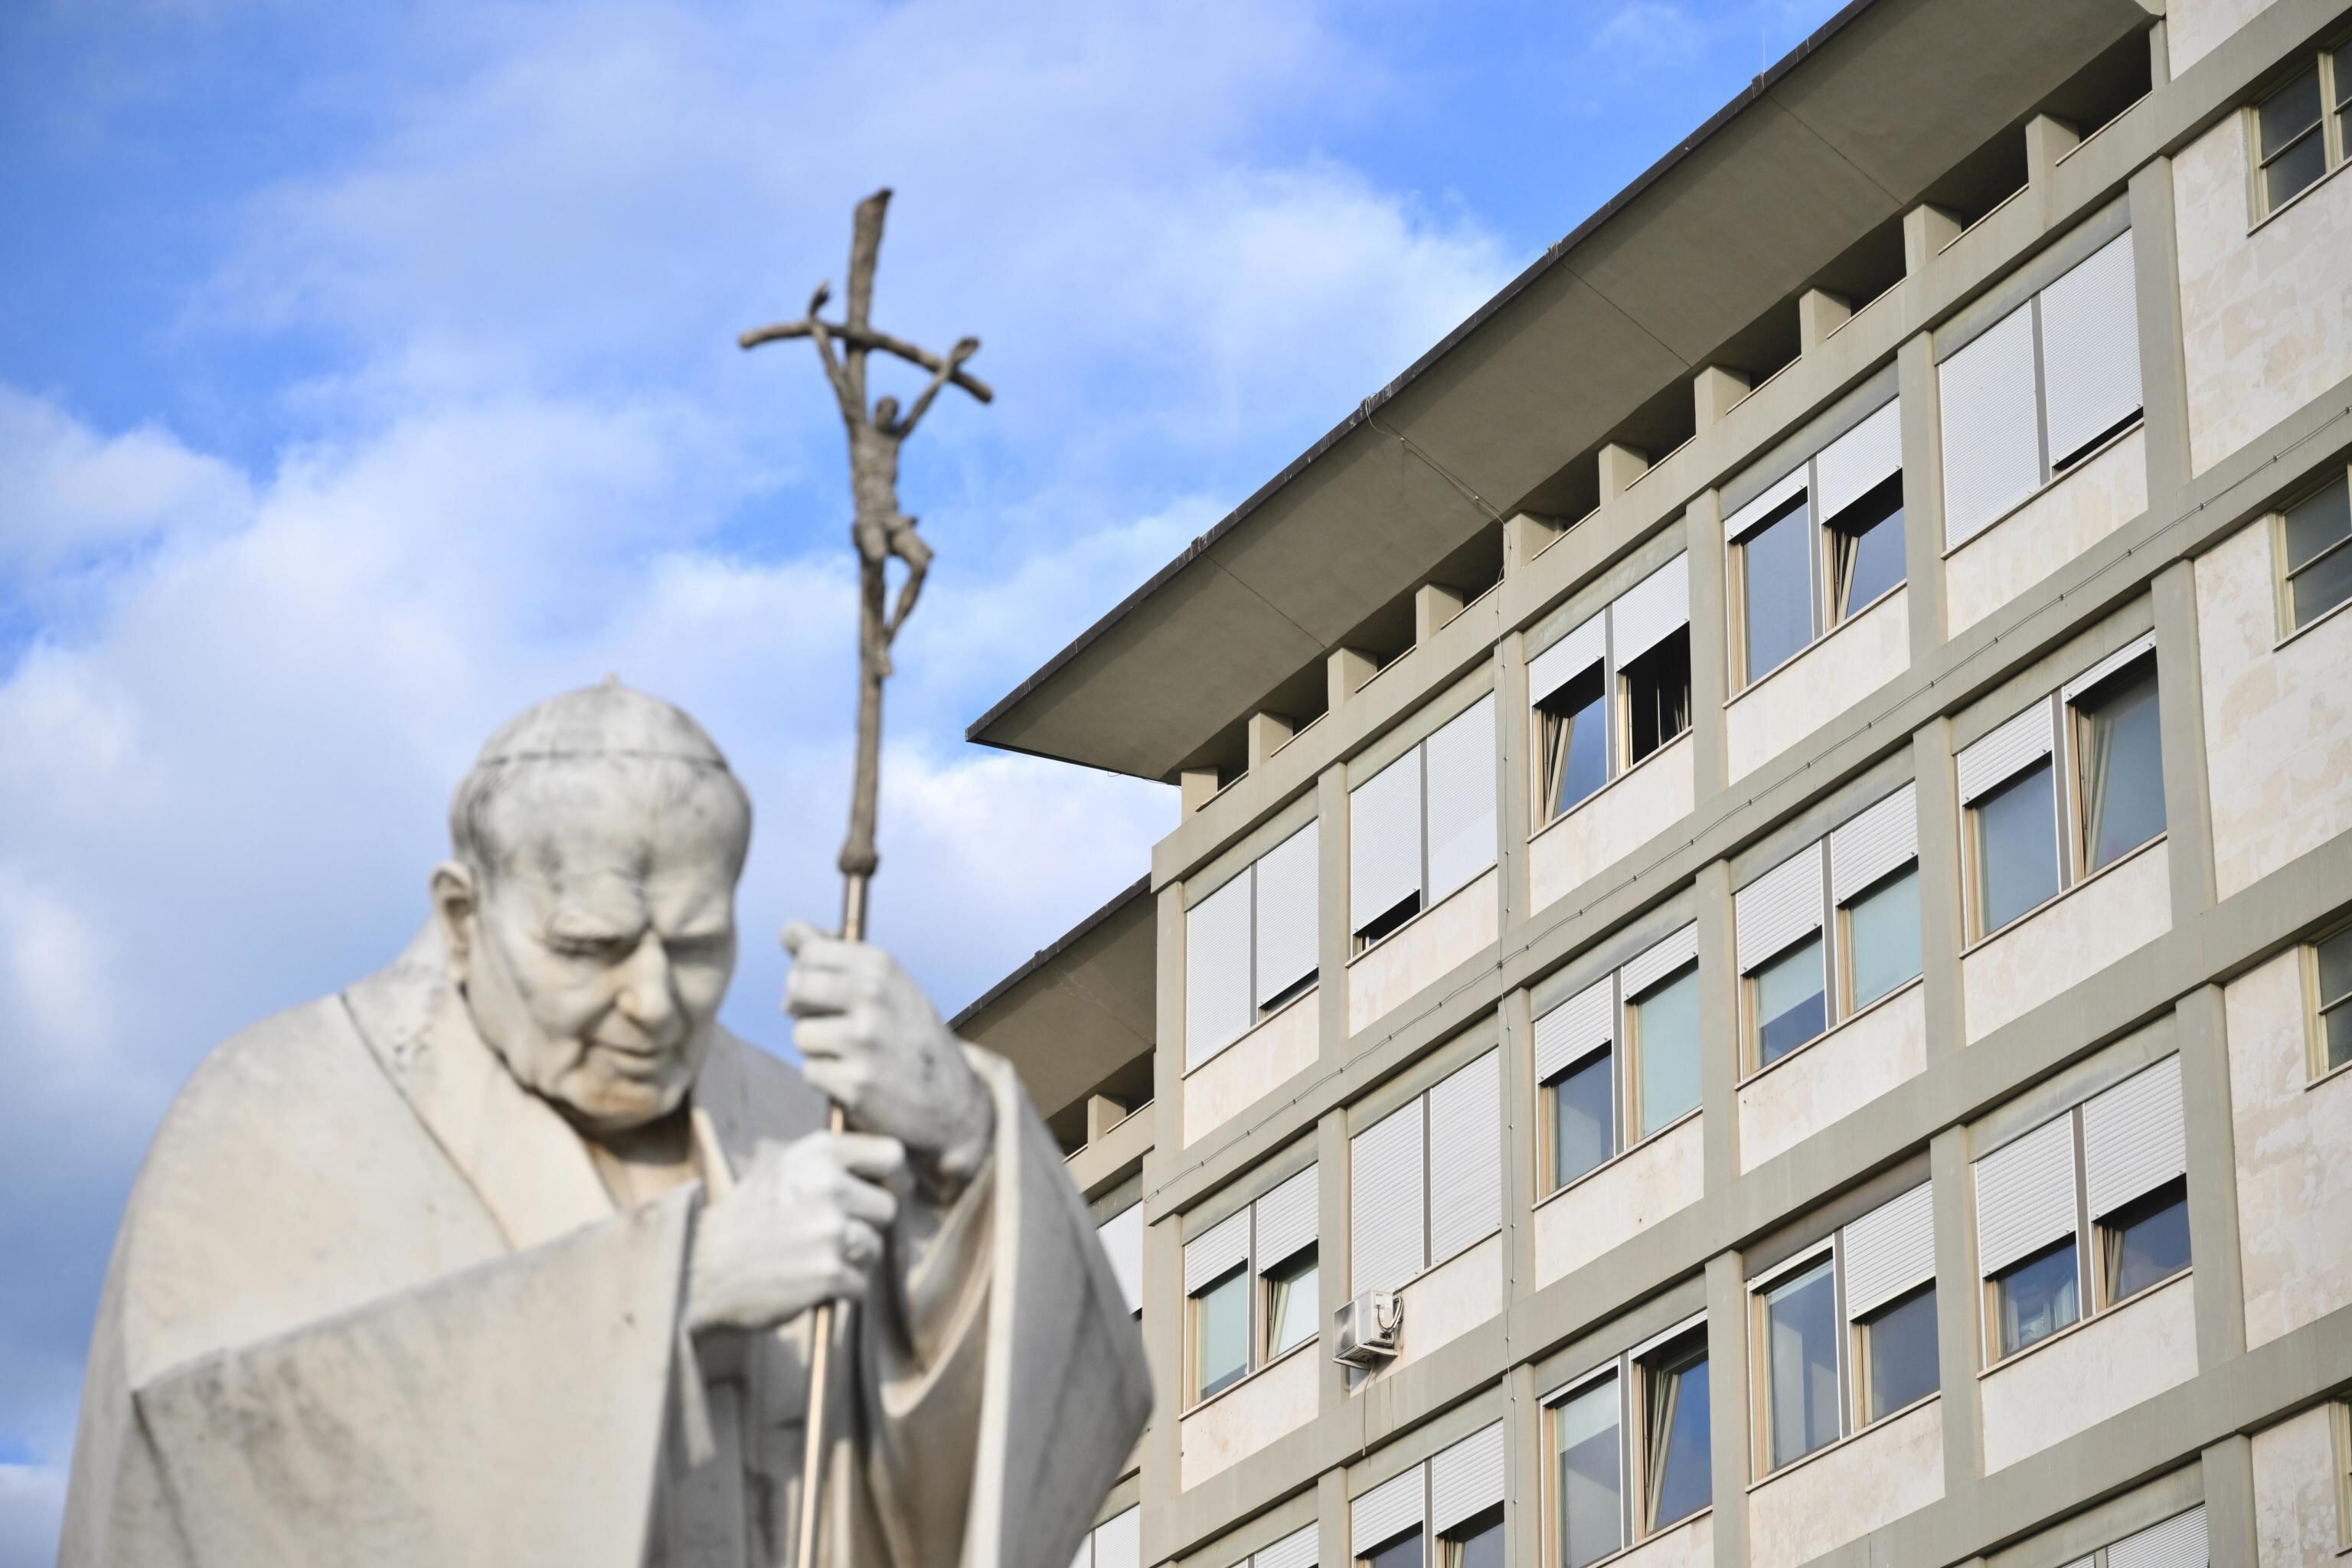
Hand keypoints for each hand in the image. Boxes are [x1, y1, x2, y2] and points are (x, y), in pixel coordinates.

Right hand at [685, 1131, 903, 1332]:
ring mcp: (830, 1230)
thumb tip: (891, 1167)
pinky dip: (839, 1290)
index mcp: (820, 1154)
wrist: (699, 1269)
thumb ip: (829, 1163)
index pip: (891, 1155)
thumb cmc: (744, 1219)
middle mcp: (829, 1186)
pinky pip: (860, 1284)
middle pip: (887, 1208)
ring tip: (812, 1259)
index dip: (889, 1178)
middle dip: (864, 1226)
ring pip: (873, 1248)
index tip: (875, 1193)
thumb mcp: (780, 1169)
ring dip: (851, 1261)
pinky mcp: (829, 1272)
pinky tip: (806, 1283)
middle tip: (827, 1236)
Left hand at [782, 922, 993, 1195]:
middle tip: (826, 1023)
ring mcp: (864, 1040)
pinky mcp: (855, 1082)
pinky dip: (826, 1078)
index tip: (821, 990)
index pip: (809, 953)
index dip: (806, 974)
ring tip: (848, 1055)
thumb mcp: (887, 986)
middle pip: (795, 988)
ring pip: (801, 1035)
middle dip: (801, 1009)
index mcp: (881, 966)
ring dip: (817, 1049)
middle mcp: (873, 996)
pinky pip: (811, 1071)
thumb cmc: (909, 1036)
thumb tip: (788, 929)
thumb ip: (836, 956)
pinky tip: (854, 1079)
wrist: (951, 1101)